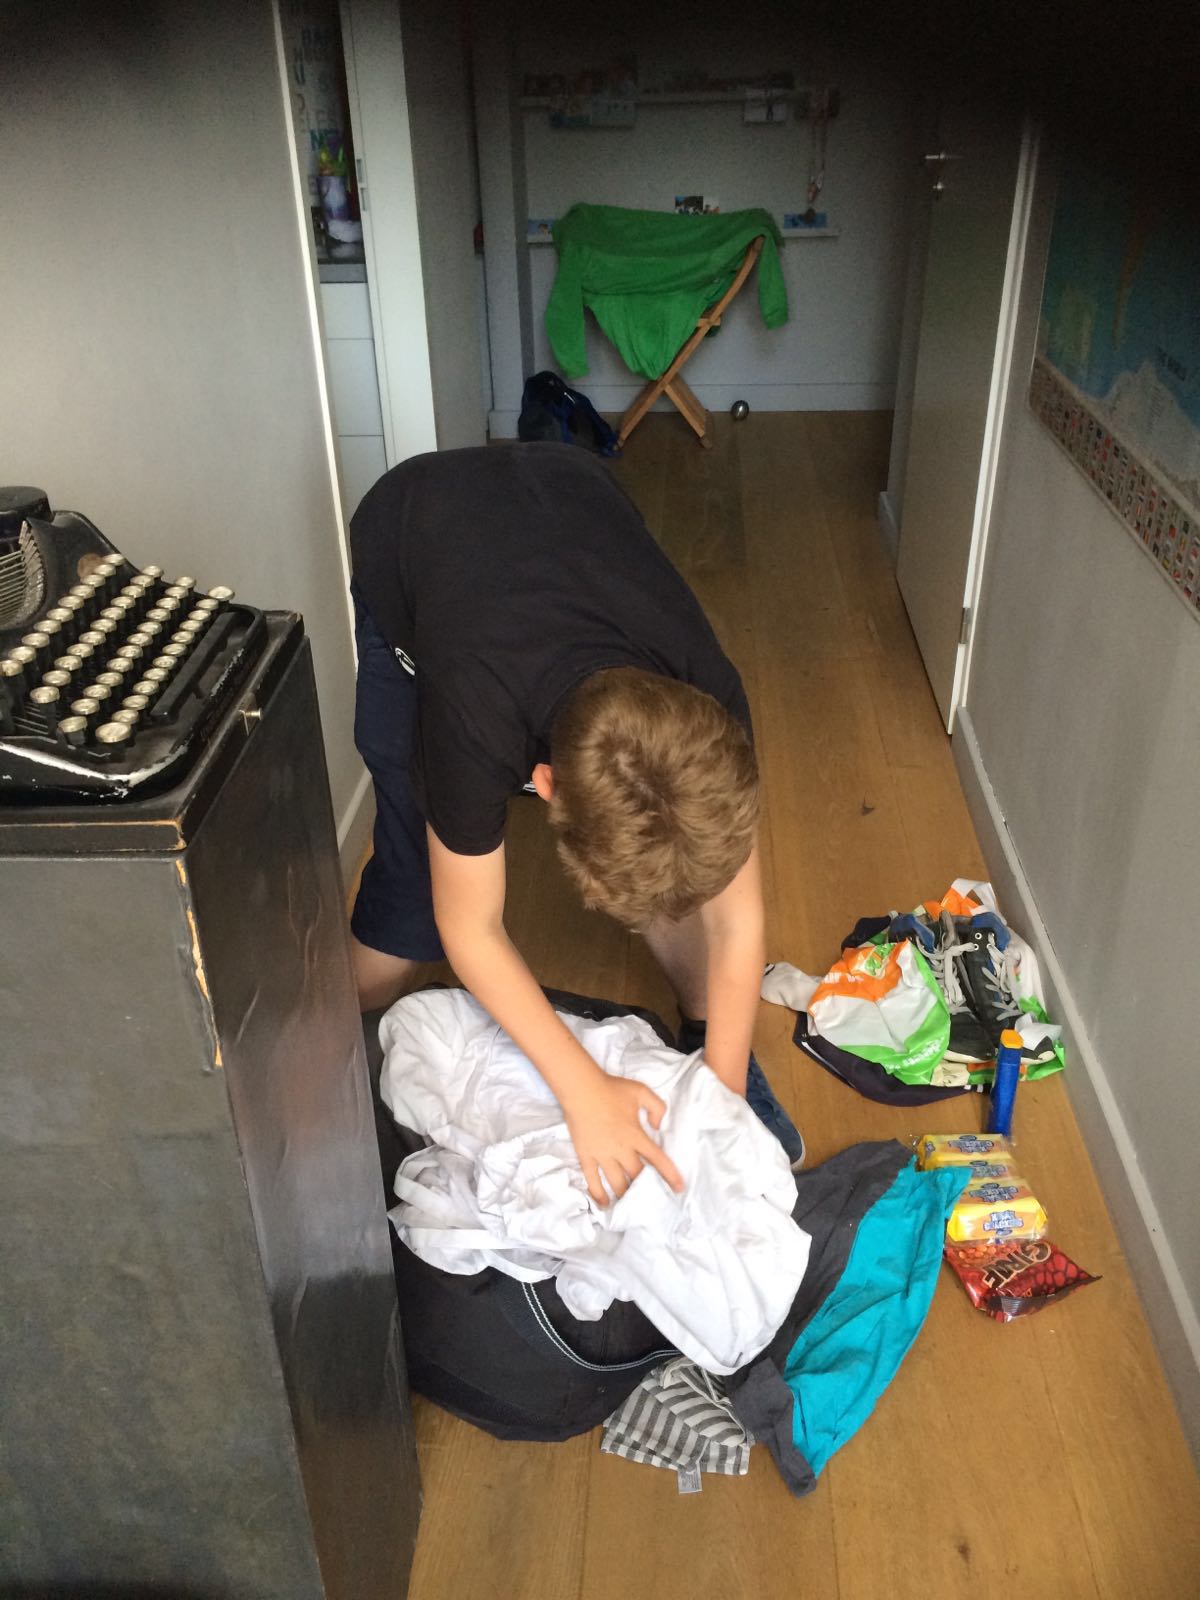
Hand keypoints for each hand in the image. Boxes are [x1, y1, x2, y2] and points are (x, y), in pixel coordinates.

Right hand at [562, 1074, 684, 1206]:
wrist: (581, 1089)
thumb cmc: (612, 1089)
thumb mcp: (642, 1092)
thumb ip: (657, 1108)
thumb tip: (658, 1126)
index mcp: (636, 1135)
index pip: (657, 1159)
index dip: (669, 1175)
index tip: (678, 1188)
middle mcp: (620, 1149)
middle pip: (637, 1176)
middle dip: (646, 1190)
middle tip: (653, 1199)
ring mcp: (601, 1154)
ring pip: (616, 1182)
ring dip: (626, 1195)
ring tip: (632, 1205)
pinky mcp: (586, 1155)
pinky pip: (592, 1179)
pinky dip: (598, 1194)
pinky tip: (605, 1204)